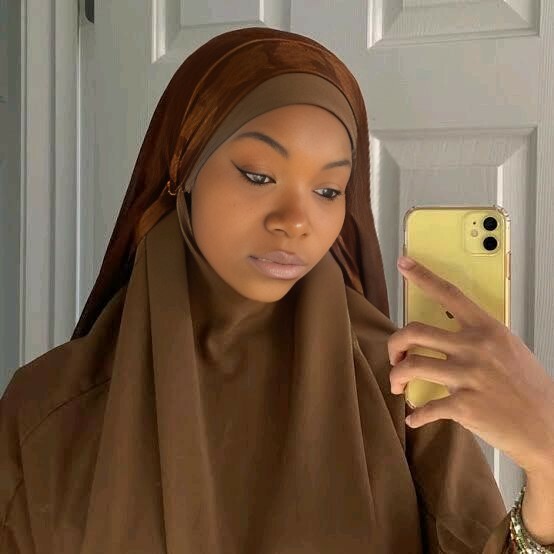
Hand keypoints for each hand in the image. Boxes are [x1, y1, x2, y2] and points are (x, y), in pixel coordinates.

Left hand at [388, 255, 553, 475]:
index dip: (422, 276)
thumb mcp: (508, 349)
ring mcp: (468, 376)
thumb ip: (478, 339)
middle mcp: (475, 348)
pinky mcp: (464, 406)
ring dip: (396, 377)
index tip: (403, 263)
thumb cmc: (529, 389)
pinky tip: (414, 418)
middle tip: (394, 357)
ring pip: (411, 366)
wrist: (548, 427)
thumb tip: (449, 337)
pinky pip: (425, 408)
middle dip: (394, 344)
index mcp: (486, 329)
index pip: (449, 294)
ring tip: (398, 386)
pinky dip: (415, 416)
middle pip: (414, 332)